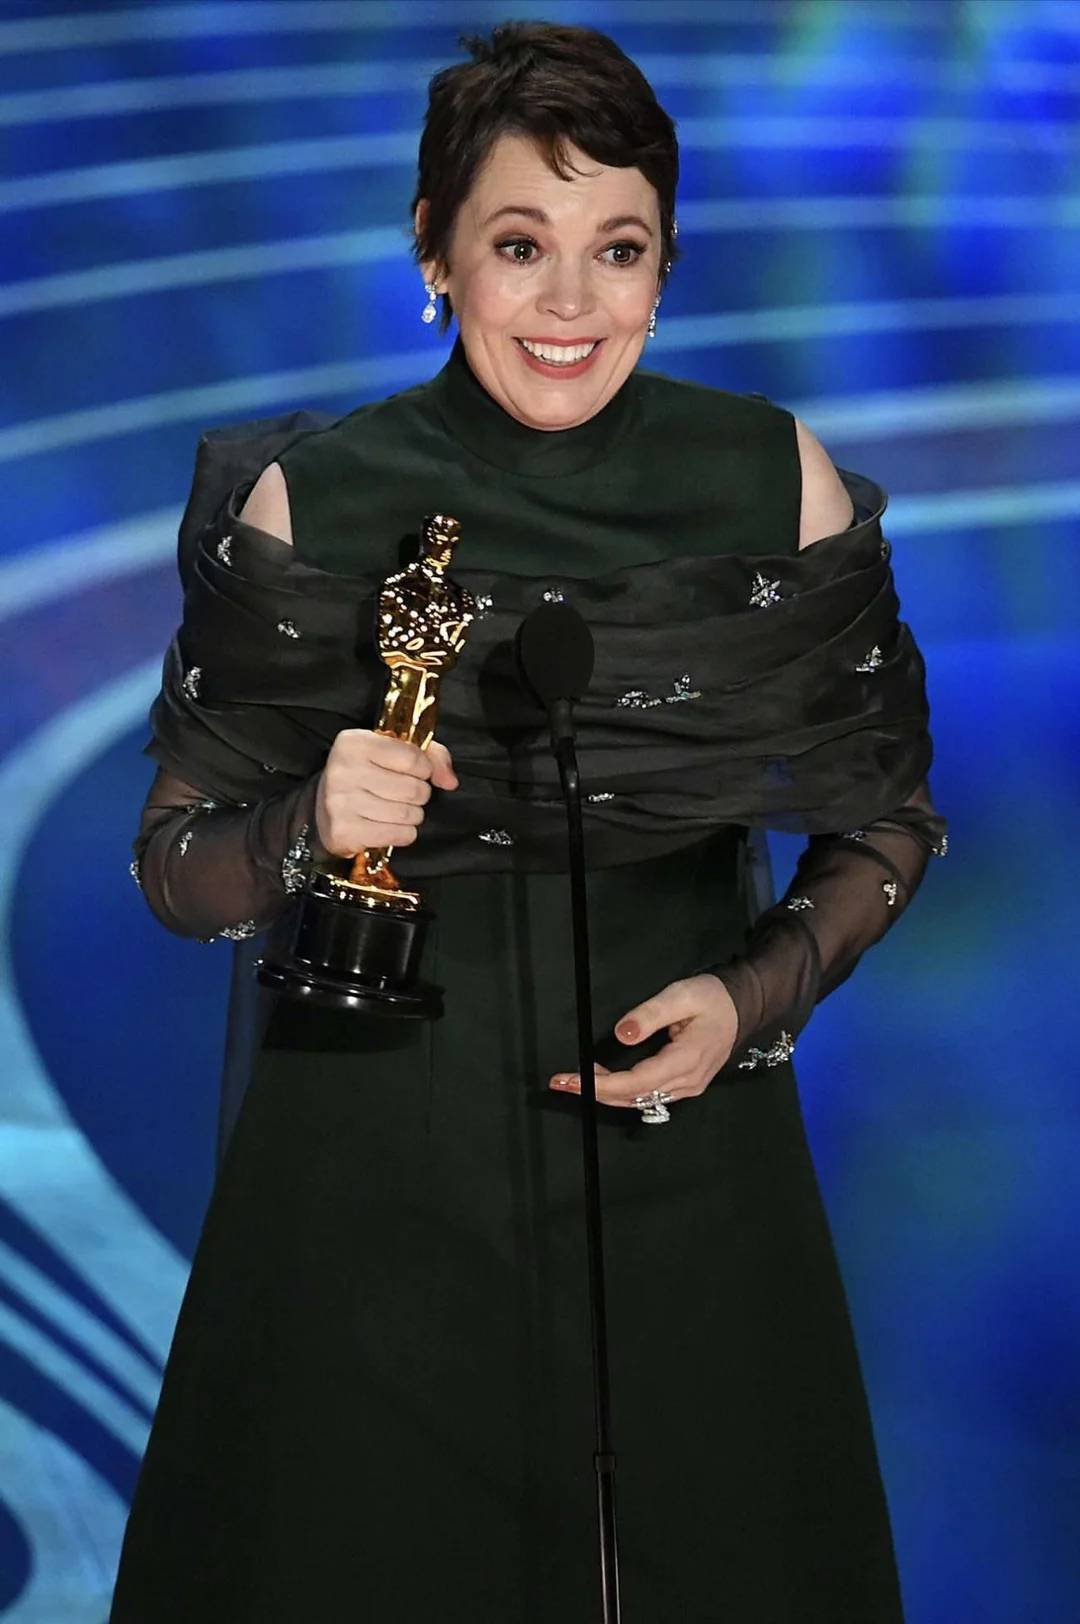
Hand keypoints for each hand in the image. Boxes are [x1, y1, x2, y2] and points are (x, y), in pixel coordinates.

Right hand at [315, 729, 456, 857]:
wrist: (323, 808)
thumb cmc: (365, 776)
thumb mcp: (392, 751)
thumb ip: (430, 756)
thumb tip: (450, 781)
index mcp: (355, 743)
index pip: (414, 758)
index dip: (424, 769)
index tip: (416, 772)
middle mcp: (343, 770)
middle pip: (414, 789)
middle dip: (418, 794)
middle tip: (402, 794)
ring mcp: (341, 803)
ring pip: (408, 815)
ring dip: (411, 815)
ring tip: (394, 809)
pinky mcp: (344, 832)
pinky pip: (398, 835)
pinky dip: (402, 833)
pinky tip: (388, 825)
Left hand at [548, 975, 738, 1107]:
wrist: (741, 1007)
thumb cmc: (712, 998)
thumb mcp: (681, 994)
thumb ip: (650, 1014)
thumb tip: (622, 1034)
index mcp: (687, 1060)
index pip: (637, 1082)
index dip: (602, 1085)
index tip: (574, 1080)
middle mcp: (687, 1081)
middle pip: (635, 1096)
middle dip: (596, 1092)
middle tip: (561, 1082)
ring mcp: (688, 1087)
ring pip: (641, 1100)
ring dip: (607, 1093)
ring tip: (576, 1080)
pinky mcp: (685, 1085)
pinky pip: (650, 1096)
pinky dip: (623, 1092)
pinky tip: (603, 1080)